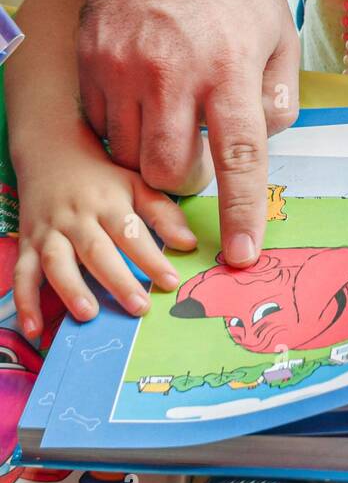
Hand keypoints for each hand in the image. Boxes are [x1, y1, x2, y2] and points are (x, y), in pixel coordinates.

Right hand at [13, 121, 198, 331]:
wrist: (51, 154)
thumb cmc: (102, 179)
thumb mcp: (136, 185)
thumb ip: (163, 214)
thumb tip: (189, 243)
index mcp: (108, 202)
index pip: (131, 231)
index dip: (151, 257)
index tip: (171, 281)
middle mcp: (77, 217)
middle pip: (96, 250)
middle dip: (117, 280)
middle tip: (139, 307)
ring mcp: (49, 231)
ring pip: (57, 261)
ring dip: (71, 289)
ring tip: (89, 315)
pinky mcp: (27, 244)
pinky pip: (22, 274)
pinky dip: (24, 302)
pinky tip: (34, 329)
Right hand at [78, 0, 298, 267]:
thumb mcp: (279, 31)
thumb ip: (279, 93)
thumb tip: (267, 140)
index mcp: (231, 68)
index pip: (239, 160)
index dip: (239, 214)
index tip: (240, 255)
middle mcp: (175, 72)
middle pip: (172, 170)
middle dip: (189, 181)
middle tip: (201, 153)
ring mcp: (126, 66)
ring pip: (131, 153)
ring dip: (154, 153)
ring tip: (172, 114)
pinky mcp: (93, 58)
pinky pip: (104, 122)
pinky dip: (124, 125)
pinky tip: (143, 93)